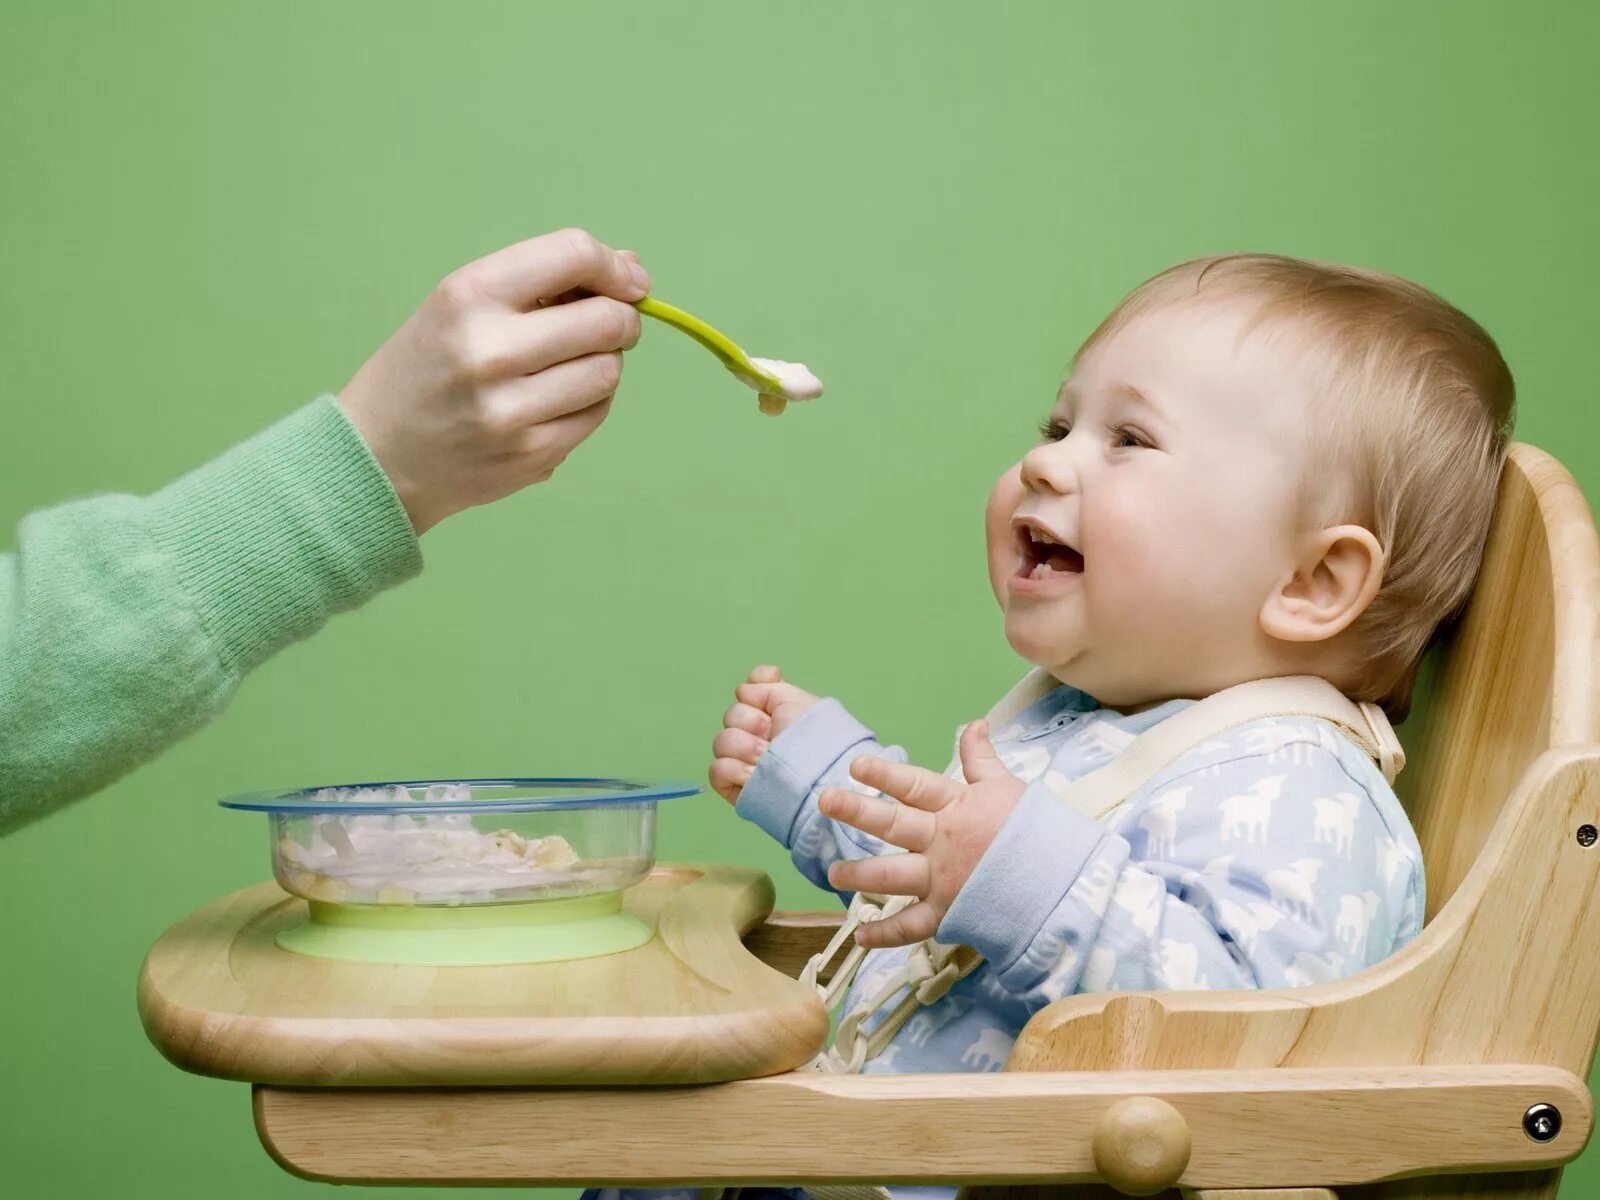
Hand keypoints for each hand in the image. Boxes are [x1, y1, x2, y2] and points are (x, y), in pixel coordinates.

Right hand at [337, 228, 651, 533]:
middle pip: (606, 321)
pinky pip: (596, 414)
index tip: (630, 281)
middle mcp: (490, 351)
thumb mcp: (461, 304)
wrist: (379, 454)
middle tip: (613, 324)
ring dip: (604, 363)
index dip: (615, 266)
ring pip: (608, 372)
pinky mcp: (531, 454)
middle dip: (622, 319)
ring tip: (568, 365)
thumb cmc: (428, 368)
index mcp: (469, 296)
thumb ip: (543, 281)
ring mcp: (512, 409)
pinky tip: (554, 400)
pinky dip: (589, 402)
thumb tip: (632, 267)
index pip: (572, 254)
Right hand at [708, 665, 820, 803]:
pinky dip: (734, 769)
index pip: (746, 693)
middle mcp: (756, 736)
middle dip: (753, 723)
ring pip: (721, 741)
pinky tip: (753, 774)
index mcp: (772, 715)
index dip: (754, 694)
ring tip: (766, 758)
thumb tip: (741, 690)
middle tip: (774, 736)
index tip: (771, 706)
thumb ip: (767, 685)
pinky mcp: (735, 787)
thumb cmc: (815, 739)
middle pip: (731, 715)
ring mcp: (744, 761)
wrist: (819, 776)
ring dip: (746, 747)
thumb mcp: (796, 702)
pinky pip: (717, 770)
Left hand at [820, 720, 1023, 947]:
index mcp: (957, 807)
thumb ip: (982, 759)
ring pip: (892, 875)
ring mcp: (943, 879)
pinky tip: (861, 934)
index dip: (884, 774)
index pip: (915, 786)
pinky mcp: (948, 913)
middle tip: (825, 800)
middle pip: (894, 824)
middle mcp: (943, 842)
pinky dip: (885, 933)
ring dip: (860, 873)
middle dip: (857, 811)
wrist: (1062, 882)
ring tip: (833, 872)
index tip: (855, 765)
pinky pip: (911, 925)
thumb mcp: (1007, 788)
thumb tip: (974, 724)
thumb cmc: (1034, 831)